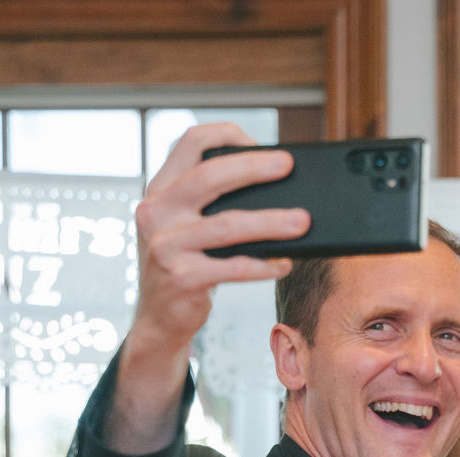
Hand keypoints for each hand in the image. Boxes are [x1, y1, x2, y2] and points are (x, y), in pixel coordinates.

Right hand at [106, 123, 309, 452]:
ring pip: (227, 225)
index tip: (257, 142)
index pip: (188, 143)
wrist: (159, 318)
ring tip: (302, 221)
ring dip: (270, 222)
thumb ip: (211, 202)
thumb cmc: (184, 264)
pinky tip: (284, 264)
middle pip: (209, 176)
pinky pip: (233, 268)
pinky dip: (263, 265)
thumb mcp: (185, 225)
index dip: (225, 134)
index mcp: (159, 190)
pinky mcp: (182, 278)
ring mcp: (166, 245)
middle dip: (253, 168)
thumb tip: (272, 183)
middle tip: (288, 166)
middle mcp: (156, 212)